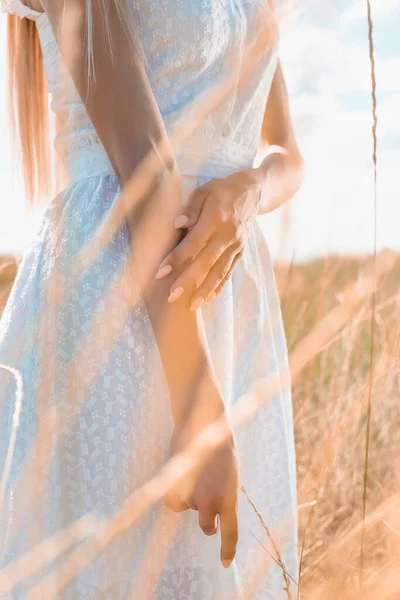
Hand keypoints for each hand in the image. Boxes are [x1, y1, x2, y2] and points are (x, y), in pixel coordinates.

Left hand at [155, 168, 263, 309]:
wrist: (253, 192)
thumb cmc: (221, 190)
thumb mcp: (203, 191)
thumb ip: (190, 208)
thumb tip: (177, 224)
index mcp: (216, 218)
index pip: (193, 242)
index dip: (177, 258)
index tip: (160, 272)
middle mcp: (228, 234)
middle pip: (206, 261)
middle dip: (188, 281)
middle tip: (171, 297)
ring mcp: (237, 245)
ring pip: (220, 271)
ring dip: (205, 290)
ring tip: (191, 306)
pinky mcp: (241, 251)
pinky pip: (229, 272)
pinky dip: (218, 286)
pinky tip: (207, 299)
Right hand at [165, 416, 239, 568]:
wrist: (204, 425)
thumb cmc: (219, 450)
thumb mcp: (229, 476)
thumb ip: (223, 497)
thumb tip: (212, 514)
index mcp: (230, 497)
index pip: (230, 532)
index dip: (227, 550)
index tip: (225, 563)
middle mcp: (212, 501)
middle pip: (207, 528)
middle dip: (206, 521)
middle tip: (205, 502)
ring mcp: (192, 495)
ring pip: (189, 509)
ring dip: (190, 497)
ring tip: (195, 473)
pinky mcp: (176, 488)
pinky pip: (174, 503)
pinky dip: (176, 493)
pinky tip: (181, 475)